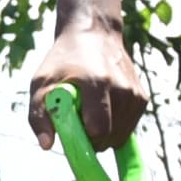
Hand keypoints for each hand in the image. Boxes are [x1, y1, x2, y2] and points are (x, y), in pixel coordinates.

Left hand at [25, 15, 148, 151]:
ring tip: (88, 112)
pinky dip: (113, 128)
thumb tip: (47, 145)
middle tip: (76, 122)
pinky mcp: (142, 98)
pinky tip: (103, 110)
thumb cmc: (62, 62)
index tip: (71, 139)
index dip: (84, 142)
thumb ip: (38, 115)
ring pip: (119, 137)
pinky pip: (127, 129)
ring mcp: (135, 93)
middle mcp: (121, 88)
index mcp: (96, 83)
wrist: (94, 35)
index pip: (98, 128)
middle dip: (90, 140)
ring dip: (102, 135)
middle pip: (109, 137)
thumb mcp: (40, 83)